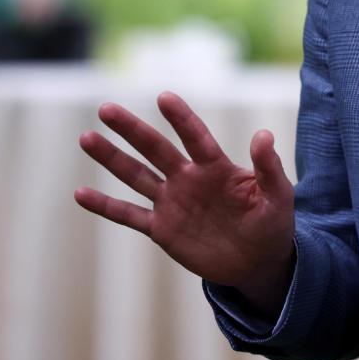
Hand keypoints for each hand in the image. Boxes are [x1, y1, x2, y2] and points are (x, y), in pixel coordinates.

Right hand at [75, 92, 296, 316]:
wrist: (258, 262)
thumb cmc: (271, 224)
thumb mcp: (279, 197)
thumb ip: (269, 167)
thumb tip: (263, 134)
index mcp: (216, 167)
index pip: (195, 137)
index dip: (181, 119)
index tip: (164, 97)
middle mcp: (187, 178)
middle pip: (155, 149)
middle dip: (131, 129)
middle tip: (106, 108)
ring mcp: (171, 202)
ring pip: (136, 175)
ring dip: (111, 158)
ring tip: (86, 138)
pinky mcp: (162, 228)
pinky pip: (129, 215)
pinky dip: (105, 206)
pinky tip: (79, 195)